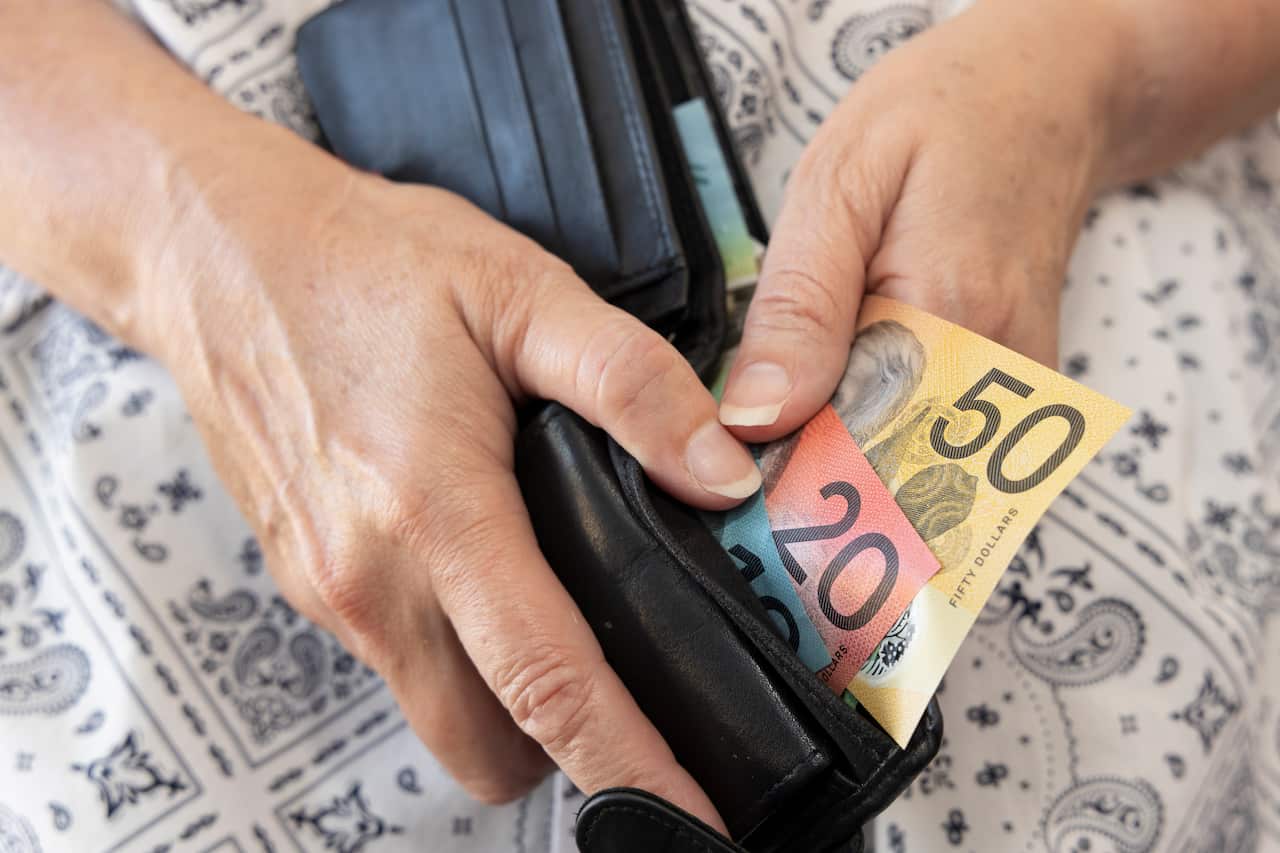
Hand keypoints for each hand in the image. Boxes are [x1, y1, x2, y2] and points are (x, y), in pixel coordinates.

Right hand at [145, 161, 757, 830]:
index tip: (689, 817)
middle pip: (487, 742)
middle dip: (570, 750)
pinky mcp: (308, 580)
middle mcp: (369, 579)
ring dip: (510, 701)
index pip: (546, 683)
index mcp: (434, 513)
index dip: (629, 765)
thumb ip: (632, 386)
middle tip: (642, 703)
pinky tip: (491, 573)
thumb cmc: (368, 264)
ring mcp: (328, 590)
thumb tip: (723, 474)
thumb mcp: (521, 292)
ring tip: (572, 622)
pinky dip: (457, 652)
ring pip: (440, 711)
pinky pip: (399, 660)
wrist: (222, 255)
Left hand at [719, 0, 1115, 436]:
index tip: (738, 462)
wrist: (1045, 98)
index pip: (845, 454)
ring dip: (849, 457)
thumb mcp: (838, 184)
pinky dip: (886, 434)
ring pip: (913, 476)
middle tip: (773, 423)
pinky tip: (862, 384)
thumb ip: (798, 307)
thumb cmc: (942, 121)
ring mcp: (1019, 395)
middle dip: (814, 474)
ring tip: (822, 387)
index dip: (779, 470)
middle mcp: (998, 379)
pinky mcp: (1020, 397)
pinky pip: (940, 451)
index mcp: (948, 323)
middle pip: (882, 483)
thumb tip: (755, 419)